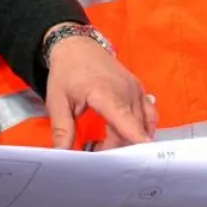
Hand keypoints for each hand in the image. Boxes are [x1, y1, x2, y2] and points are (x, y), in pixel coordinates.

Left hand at [43, 35, 156, 150]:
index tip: (141, 158)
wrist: (77, 47)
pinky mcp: (139, 89)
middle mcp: (126, 91)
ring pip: (142, 124)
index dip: (135, 139)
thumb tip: (62, 154)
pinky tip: (126, 133)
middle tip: (95, 151)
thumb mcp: (57, 102)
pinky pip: (149, 114)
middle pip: (133, 129)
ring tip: (107, 142)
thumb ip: (62, 129)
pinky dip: (141, 127)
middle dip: (118, 147)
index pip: (125, 120)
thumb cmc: (66, 73)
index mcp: (105, 93)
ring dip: (128, 138)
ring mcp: (135, 89)